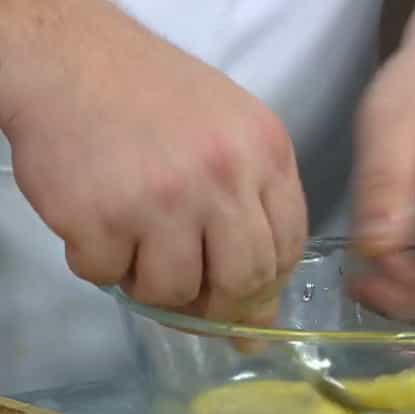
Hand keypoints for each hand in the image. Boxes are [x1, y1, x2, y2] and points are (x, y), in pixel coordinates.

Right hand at [1, 1, 306, 323]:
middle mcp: (224, 177)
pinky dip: (100, 262)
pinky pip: (108, 277)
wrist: (73, 60)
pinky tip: (98, 226)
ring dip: (153, 283)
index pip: (289, 246)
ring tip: (136, 245)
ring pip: (174, 291)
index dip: (266, 280)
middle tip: (191, 285)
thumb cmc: (158, 94)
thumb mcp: (234, 127)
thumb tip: (259, 299)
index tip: (241, 287)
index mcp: (267, 152)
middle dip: (216, 298)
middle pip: (243, 280)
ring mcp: (164, 200)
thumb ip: (256, 199)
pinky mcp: (102, 219)